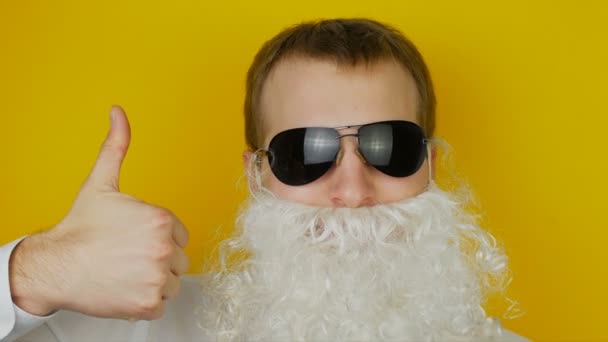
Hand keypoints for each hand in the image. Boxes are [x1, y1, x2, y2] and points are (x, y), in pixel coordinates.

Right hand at [10, 106, 189, 320]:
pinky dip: (146, 301)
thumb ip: (116, 146)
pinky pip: (162, 304)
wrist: (55, 266)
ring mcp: (157, 278)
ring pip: (172, 282)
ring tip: (126, 271)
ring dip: (153, 280)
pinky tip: (125, 288)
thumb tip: (118, 112)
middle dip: (158, 258)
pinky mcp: (149, 304)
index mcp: (161, 220)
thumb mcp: (101, 183)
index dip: (158, 237)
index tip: (135, 239)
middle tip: (128, 256)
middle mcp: (164, 249)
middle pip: (178, 258)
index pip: (179, 234)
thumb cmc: (79, 229)